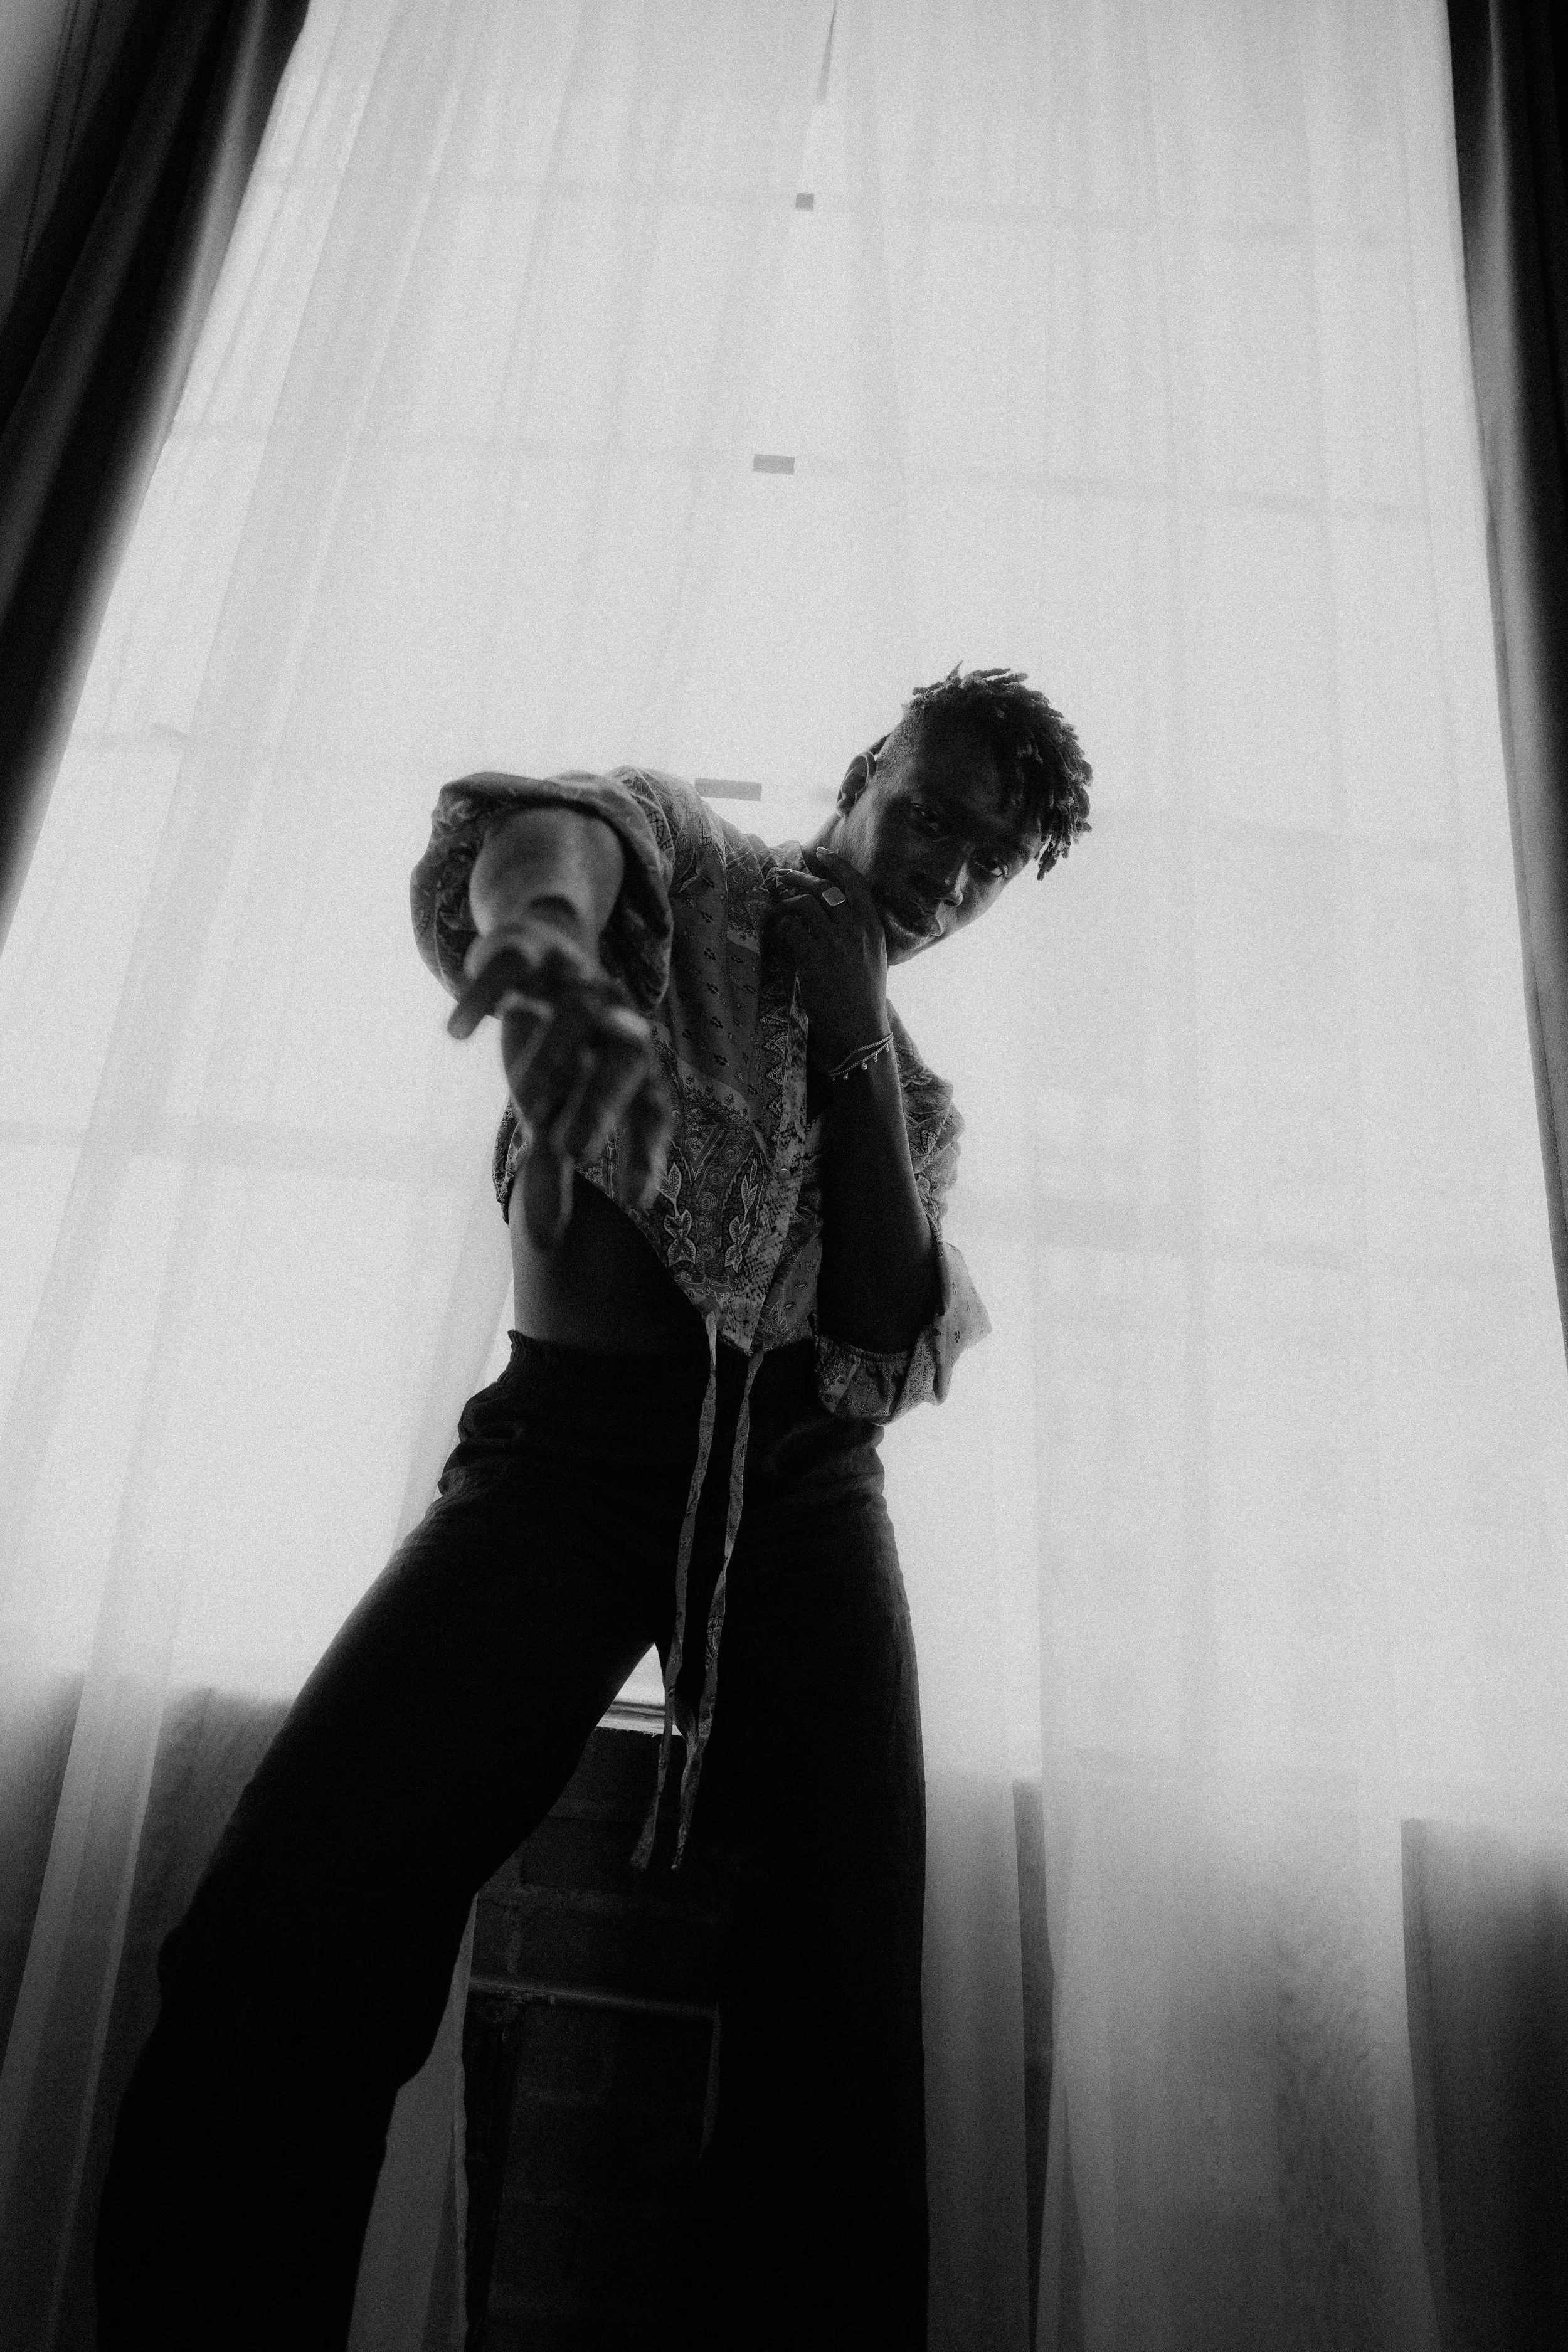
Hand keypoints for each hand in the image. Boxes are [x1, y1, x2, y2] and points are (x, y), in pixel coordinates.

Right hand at [447, 916, 673, 1249]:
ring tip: (525, 1105)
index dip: (646, 1152)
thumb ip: (552, 1171)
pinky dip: (483, 995)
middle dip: (601, 1107)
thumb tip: (545, 1244)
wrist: (541, 943)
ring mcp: (575, 981)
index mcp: (632, 1062)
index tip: (638, 1202)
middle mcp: (615, 1020)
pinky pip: (512, 966)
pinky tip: (455, 1032)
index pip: (652, 1110)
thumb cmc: (559, 1048)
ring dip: (551, 1057)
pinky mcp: (530, 951)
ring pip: (574, 1014)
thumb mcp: (555, 1108)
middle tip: (574, 1154)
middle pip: (623, 1062)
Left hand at [766, 846, 889, 1071]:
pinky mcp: (813, 959)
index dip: (835, 864)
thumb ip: (859, 930)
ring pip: (804, 905)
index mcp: (874, 927)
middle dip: (799, 878)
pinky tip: (779, 931)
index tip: (819, 854)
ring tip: (776, 903)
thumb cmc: (864, 995)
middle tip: (781, 875)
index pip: (855, 883)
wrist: (859, 1029)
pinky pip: (790, 928)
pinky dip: (781, 926)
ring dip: (785, 901)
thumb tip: (834, 906)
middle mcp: (856, 930)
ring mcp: (835, 943)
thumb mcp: (873, 956)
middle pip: (824, 889)